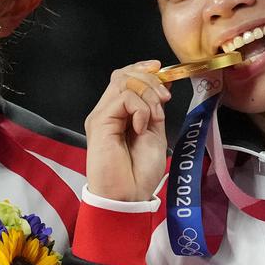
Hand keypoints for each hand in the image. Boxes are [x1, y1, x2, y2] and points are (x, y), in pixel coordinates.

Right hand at [83, 61, 171, 201]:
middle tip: (165, 98)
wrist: (128, 195)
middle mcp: (107, 111)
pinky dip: (140, 108)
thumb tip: (162, 86)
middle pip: (123, 74)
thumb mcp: (154, 133)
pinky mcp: (99, 122)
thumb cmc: (140, 172)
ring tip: (155, 117)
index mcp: (119, 114)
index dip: (143, 69)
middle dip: (150, 80)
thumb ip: (154, 110)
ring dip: (148, 94)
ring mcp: (102, 115)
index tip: (162, 72)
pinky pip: (124, 98)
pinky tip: (142, 127)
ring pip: (123, 81)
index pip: (125, 77)